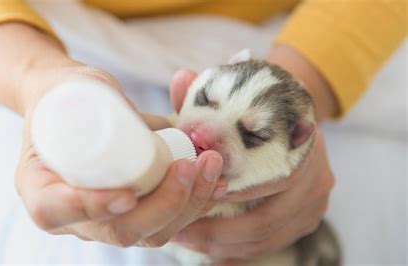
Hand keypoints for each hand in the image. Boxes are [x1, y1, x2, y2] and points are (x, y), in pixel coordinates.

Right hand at [0, 22, 228, 247]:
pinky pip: (169, 220)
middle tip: (188, 165)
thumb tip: (171, 88)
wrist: (74, 106)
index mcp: (40, 187)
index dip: (92, 207)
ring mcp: (110, 218)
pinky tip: (217, 179)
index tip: (127, 194)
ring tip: (211, 162)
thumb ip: (108, 94)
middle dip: (162, 204)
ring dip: (189, 203)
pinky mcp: (138, 211)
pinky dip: (196, 201)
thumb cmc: (68, 95)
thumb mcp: (72, 88)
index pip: (57, 211)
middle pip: (118, 231)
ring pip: (152, 232)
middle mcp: (75, 215)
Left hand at [168, 69, 334, 263]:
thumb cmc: (258, 110)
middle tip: (179, 230)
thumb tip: (181, 78)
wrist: (293, 116)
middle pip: (266, 219)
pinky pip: (270, 245)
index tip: (189, 197)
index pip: (269, 180)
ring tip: (186, 240)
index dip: (228, 194)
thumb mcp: (235, 97)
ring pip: (266, 238)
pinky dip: (238, 251)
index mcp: (303, 146)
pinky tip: (210, 252)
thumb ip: (206, 92)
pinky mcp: (304, 221)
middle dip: (218, 230)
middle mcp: (316, 179)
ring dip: (223, 245)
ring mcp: (313, 204)